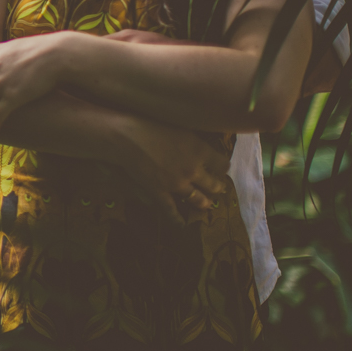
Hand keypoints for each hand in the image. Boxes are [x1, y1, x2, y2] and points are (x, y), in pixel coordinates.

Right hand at [116, 115, 230, 225]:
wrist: (127, 137)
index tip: (223, 167)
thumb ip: (192, 140)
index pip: (221, 163)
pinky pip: (171, 210)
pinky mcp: (160, 192)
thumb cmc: (150, 125)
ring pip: (197, 198)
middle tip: (219, 188)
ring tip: (208, 204)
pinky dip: (177, 219)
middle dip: (218, 186)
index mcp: (199, 150)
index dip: (223, 166)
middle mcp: (193, 170)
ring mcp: (177, 184)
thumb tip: (200, 145)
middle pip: (213, 183)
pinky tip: (183, 225)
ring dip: (204, 202)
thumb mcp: (179, 126)